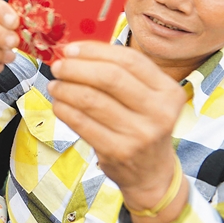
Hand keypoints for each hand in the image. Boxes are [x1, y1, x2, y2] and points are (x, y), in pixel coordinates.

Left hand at [47, 42, 187, 211]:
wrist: (152, 173)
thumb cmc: (141, 125)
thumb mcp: (147, 98)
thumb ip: (120, 73)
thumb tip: (75, 52)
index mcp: (168, 91)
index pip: (129, 60)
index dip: (94, 51)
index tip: (70, 49)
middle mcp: (159, 112)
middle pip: (109, 77)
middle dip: (76, 68)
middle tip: (58, 67)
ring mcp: (140, 134)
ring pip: (91, 100)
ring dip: (65, 89)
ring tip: (55, 86)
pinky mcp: (118, 151)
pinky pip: (82, 123)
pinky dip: (64, 109)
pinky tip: (58, 104)